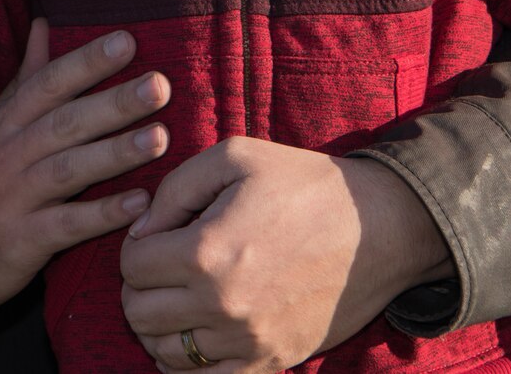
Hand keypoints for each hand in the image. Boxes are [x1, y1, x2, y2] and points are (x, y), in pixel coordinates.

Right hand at [0, 19, 171, 314]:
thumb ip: (25, 78)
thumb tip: (42, 23)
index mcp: (6, 122)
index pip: (49, 84)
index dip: (87, 62)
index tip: (128, 42)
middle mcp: (8, 154)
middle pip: (66, 122)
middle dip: (114, 102)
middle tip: (160, 85)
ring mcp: (13, 197)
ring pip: (69, 169)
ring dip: (116, 153)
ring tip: (160, 138)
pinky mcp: (22, 239)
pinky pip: (67, 225)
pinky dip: (103, 215)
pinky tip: (140, 204)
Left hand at [120, 137, 452, 371]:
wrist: (378, 228)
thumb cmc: (303, 184)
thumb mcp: (233, 158)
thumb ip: (173, 190)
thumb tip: (140, 233)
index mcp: (207, 252)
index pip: (132, 266)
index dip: (137, 246)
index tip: (160, 234)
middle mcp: (223, 305)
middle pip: (139, 314)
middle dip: (140, 287)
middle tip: (162, 266)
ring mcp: (248, 342)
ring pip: (165, 352)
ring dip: (160, 325)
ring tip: (179, 297)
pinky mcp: (272, 363)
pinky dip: (187, 364)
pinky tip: (196, 333)